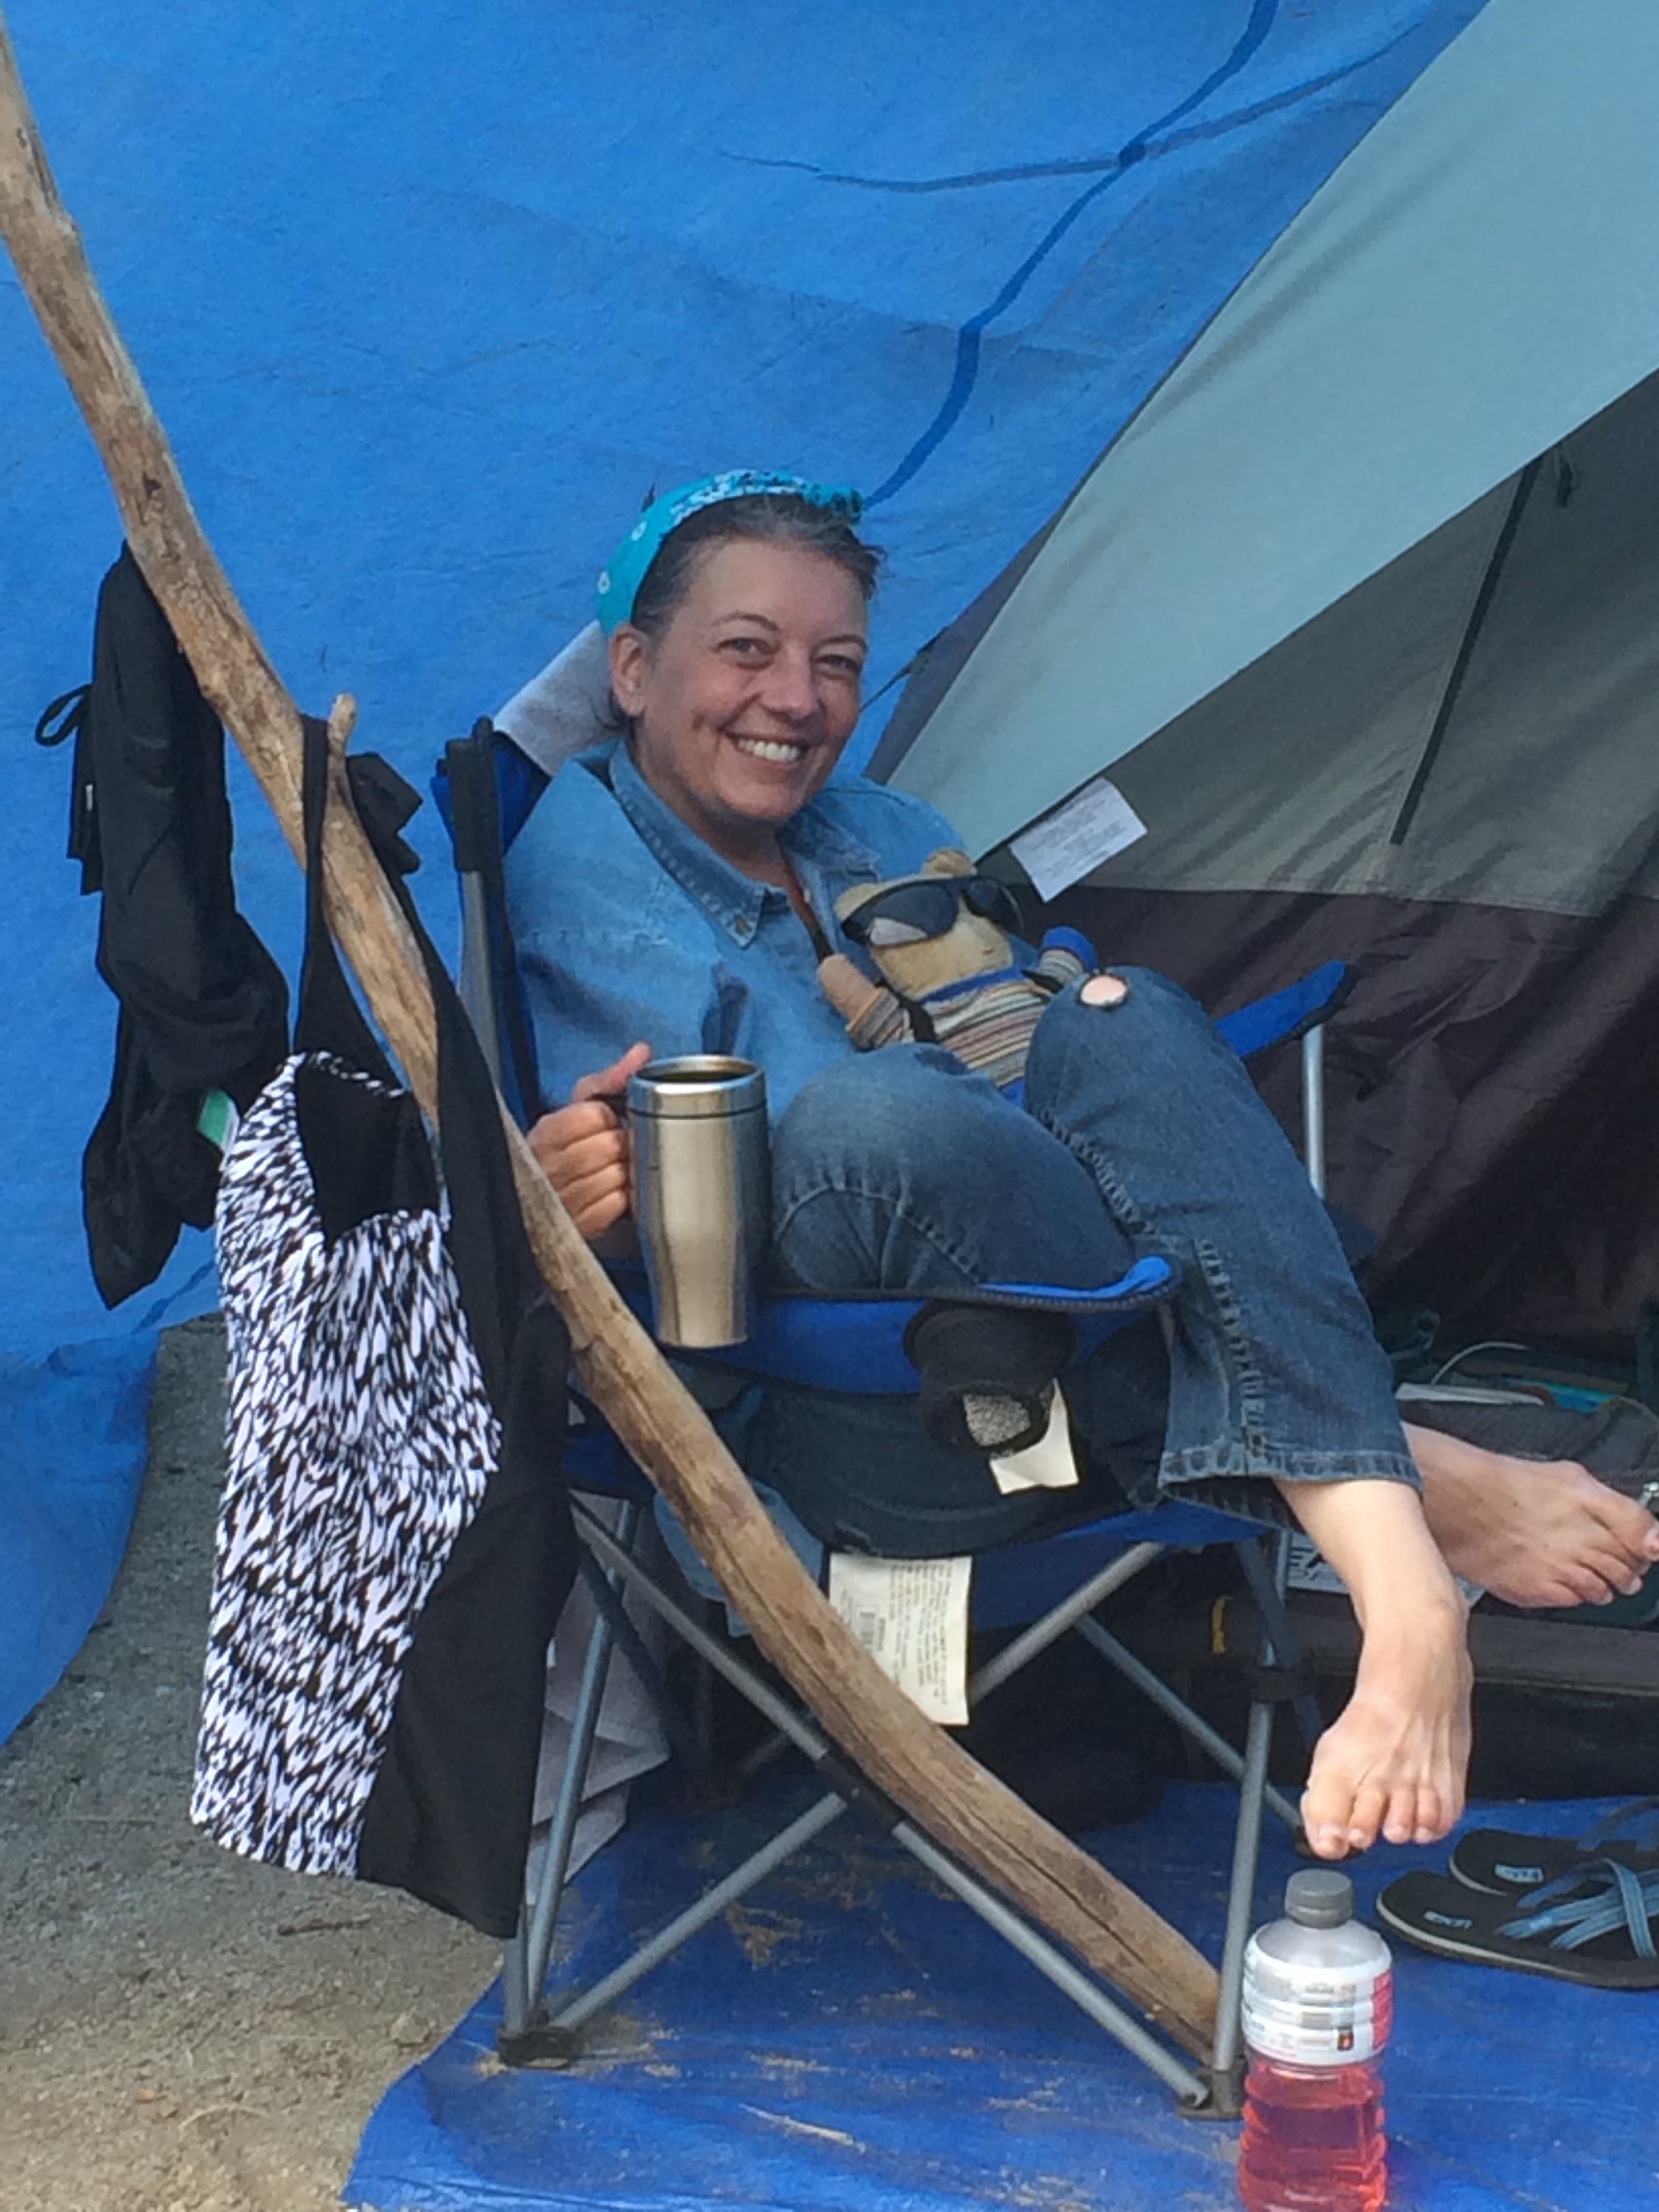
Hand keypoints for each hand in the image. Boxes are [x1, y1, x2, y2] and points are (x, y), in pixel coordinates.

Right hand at [527, 1042, 650, 1242]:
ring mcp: (562, 1199)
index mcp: (546, 1132)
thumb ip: (609, 1078)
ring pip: (617, 1176)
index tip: (608, 1124)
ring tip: (616, 1169)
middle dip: (622, 1146)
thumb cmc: (565, 1147)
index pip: (594, 1117)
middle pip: (609, 1146)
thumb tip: (640, 1053)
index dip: (609, 1119)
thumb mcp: (579, 1106)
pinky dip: (625, 1198)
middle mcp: (549, 1166)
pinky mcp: (579, 1225)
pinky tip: (617, 1192)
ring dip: (626, 1172)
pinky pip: (617, 1204)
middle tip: (619, 1148)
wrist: (544, 1198)